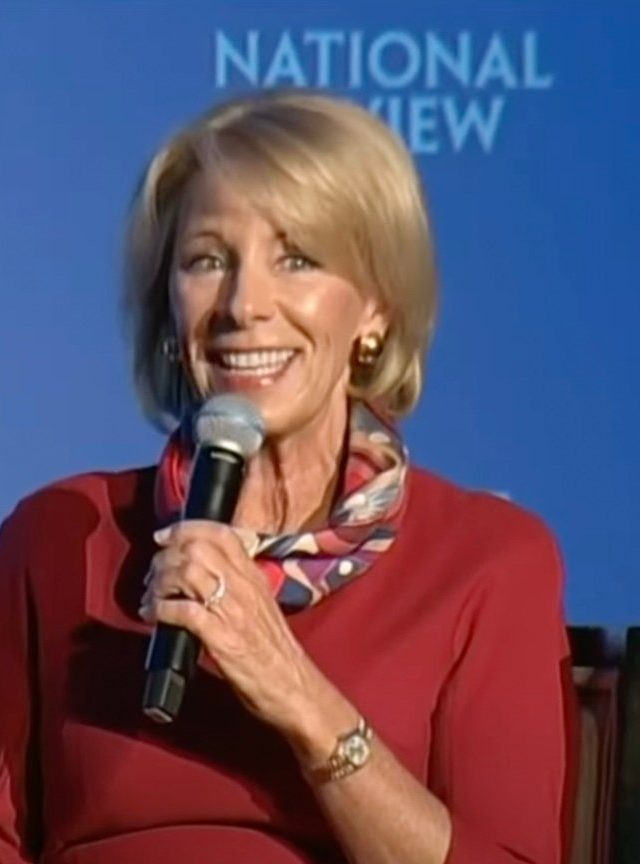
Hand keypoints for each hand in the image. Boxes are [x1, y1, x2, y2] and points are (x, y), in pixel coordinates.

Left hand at [139, 520, 324, 737]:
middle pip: (198, 548)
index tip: (164, 536)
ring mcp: (234, 610)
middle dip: (165, 558)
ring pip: (188, 572)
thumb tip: (199, 573)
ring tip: (150, 598)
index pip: (221, 533)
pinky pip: (185, 611)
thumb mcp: (260, 605)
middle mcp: (244, 586)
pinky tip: (154, 617)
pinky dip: (162, 610)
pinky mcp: (223, 638)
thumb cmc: (274, 652)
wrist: (293, 687)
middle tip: (152, 576)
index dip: (187, 528)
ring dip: (160, 582)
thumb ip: (236, 585)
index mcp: (254, 576)